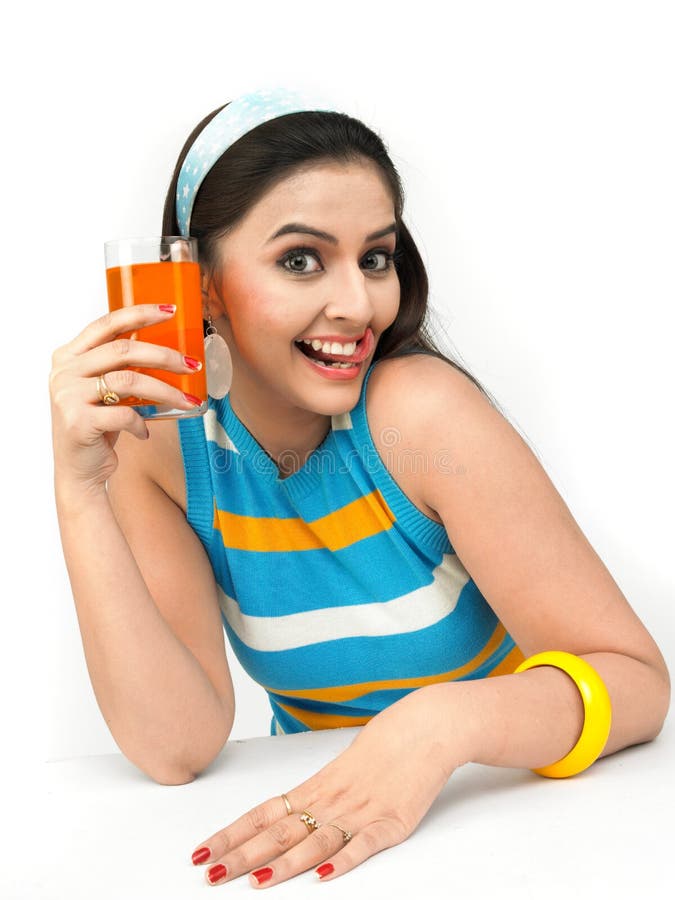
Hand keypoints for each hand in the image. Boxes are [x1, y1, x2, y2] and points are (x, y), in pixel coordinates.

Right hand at [49, 303, 201, 493]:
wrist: (79, 471)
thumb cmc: (97, 427)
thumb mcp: (104, 390)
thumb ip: (120, 368)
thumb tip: (167, 348)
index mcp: (68, 356)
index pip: (106, 324)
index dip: (140, 313)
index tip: (171, 310)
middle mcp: (64, 372)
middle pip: (123, 351)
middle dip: (165, 355)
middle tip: (192, 365)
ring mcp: (68, 396)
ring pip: (128, 381)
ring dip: (166, 391)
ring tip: (188, 401)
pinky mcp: (77, 422)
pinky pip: (124, 414)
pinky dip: (142, 423)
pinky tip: (146, 432)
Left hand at [190, 687, 461, 887]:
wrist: (422, 728)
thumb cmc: (382, 747)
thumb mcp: (339, 770)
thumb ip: (314, 797)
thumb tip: (282, 817)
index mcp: (315, 788)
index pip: (262, 814)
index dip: (231, 834)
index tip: (201, 852)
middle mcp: (330, 801)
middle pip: (279, 831)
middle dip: (242, 856)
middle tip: (211, 875)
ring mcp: (359, 812)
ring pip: (315, 841)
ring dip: (284, 864)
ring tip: (256, 883)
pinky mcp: (391, 822)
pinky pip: (363, 845)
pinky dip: (343, 860)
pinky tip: (325, 875)